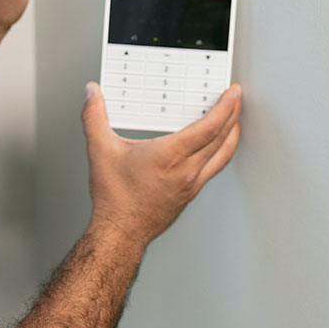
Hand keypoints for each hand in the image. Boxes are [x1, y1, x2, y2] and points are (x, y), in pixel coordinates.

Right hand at [80, 82, 242, 244]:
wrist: (120, 233)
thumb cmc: (115, 199)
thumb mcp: (100, 151)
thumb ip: (94, 117)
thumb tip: (92, 94)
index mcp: (169, 156)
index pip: (209, 127)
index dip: (225, 107)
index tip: (232, 93)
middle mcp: (186, 170)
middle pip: (222, 138)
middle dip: (233, 114)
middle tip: (236, 97)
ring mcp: (192, 184)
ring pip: (223, 155)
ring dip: (232, 133)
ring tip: (233, 119)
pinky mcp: (191, 194)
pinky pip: (214, 168)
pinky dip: (221, 151)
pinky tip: (215, 146)